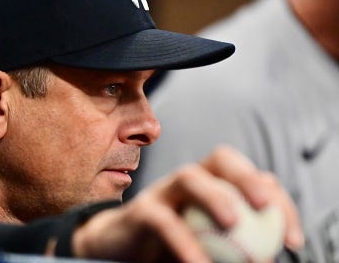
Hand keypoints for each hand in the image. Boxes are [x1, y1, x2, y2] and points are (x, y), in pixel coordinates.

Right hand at [70, 145, 304, 261]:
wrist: (119, 250)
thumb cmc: (168, 247)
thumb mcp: (206, 244)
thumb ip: (234, 242)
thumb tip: (271, 256)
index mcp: (210, 183)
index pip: (249, 176)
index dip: (278, 200)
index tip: (294, 240)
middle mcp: (187, 179)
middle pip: (221, 159)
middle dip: (247, 176)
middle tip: (265, 206)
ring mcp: (162, 190)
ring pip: (190, 177)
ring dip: (215, 195)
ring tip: (233, 224)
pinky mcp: (140, 209)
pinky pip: (165, 221)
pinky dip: (184, 242)